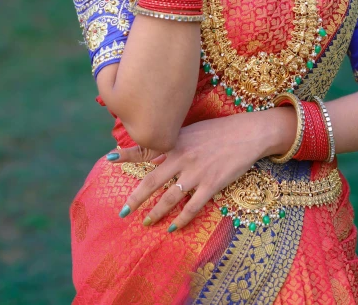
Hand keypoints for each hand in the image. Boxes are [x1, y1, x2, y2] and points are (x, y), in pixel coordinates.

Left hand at [109, 112, 269, 230]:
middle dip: (136, 198)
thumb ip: (175, 141)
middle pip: (152, 181)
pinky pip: (192, 207)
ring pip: (169, 198)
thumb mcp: (193, 130)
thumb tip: (157, 149)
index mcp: (176, 142)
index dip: (127, 154)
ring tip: (145, 223)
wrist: (247, 133)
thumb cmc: (219, 130)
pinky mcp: (211, 184)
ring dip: (156, 212)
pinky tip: (173, 227)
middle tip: (123, 212)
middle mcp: (182, 157)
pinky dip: (181, 219)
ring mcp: (196, 172)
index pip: (147, 148)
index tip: (109, 159)